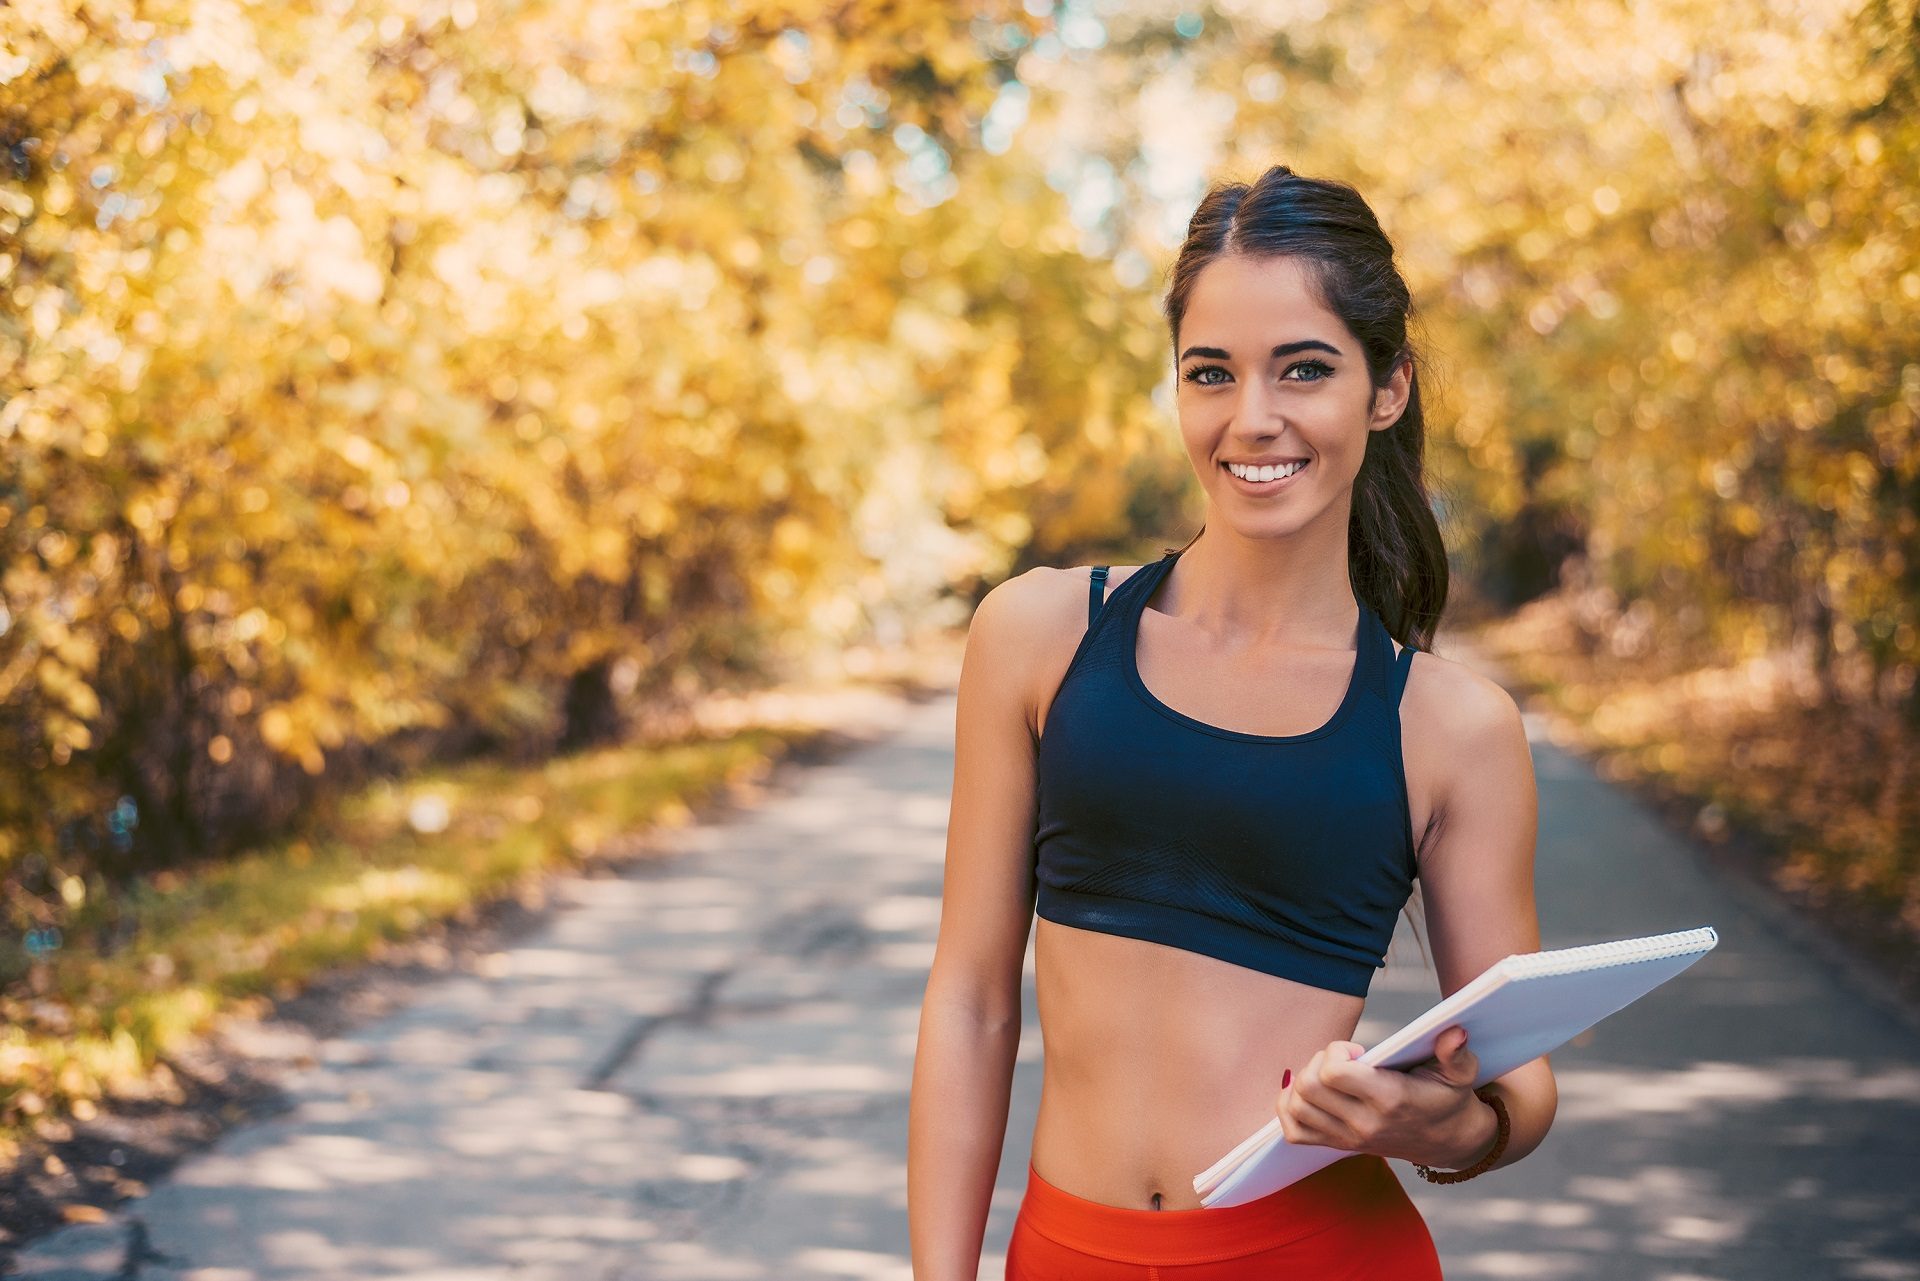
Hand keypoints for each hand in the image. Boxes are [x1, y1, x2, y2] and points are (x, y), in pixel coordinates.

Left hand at [1275, 1025, 1491, 1166]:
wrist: (1449, 1141)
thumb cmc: (1449, 1100)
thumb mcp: (1460, 1074)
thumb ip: (1455, 1053)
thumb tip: (1455, 1031)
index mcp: (1389, 1100)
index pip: (1333, 1074)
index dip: (1336, 1051)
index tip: (1357, 1050)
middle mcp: (1364, 1123)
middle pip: (1308, 1087)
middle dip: (1317, 1061)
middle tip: (1341, 1059)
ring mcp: (1348, 1138)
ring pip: (1295, 1107)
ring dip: (1302, 1082)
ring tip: (1328, 1074)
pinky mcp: (1339, 1146)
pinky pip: (1294, 1133)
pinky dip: (1291, 1109)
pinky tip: (1310, 1093)